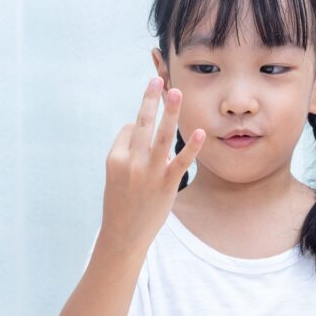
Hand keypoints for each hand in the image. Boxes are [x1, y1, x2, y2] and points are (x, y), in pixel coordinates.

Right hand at [101, 76, 204, 249]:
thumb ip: (129, 154)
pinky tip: (200, 132)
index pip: (129, 129)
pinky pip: (180, 161)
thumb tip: (147, 134)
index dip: (137, 130)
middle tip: (158, 79)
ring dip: (170, 112)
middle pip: (142, 123)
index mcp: (115, 158)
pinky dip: (191, 146)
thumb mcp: (115, 176)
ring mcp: (149, 173)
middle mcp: (131, 162)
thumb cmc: (121, 203)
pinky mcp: (166, 184)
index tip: (140, 141)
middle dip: (150, 99)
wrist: (124, 235)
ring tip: (176, 92)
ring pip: (162, 136)